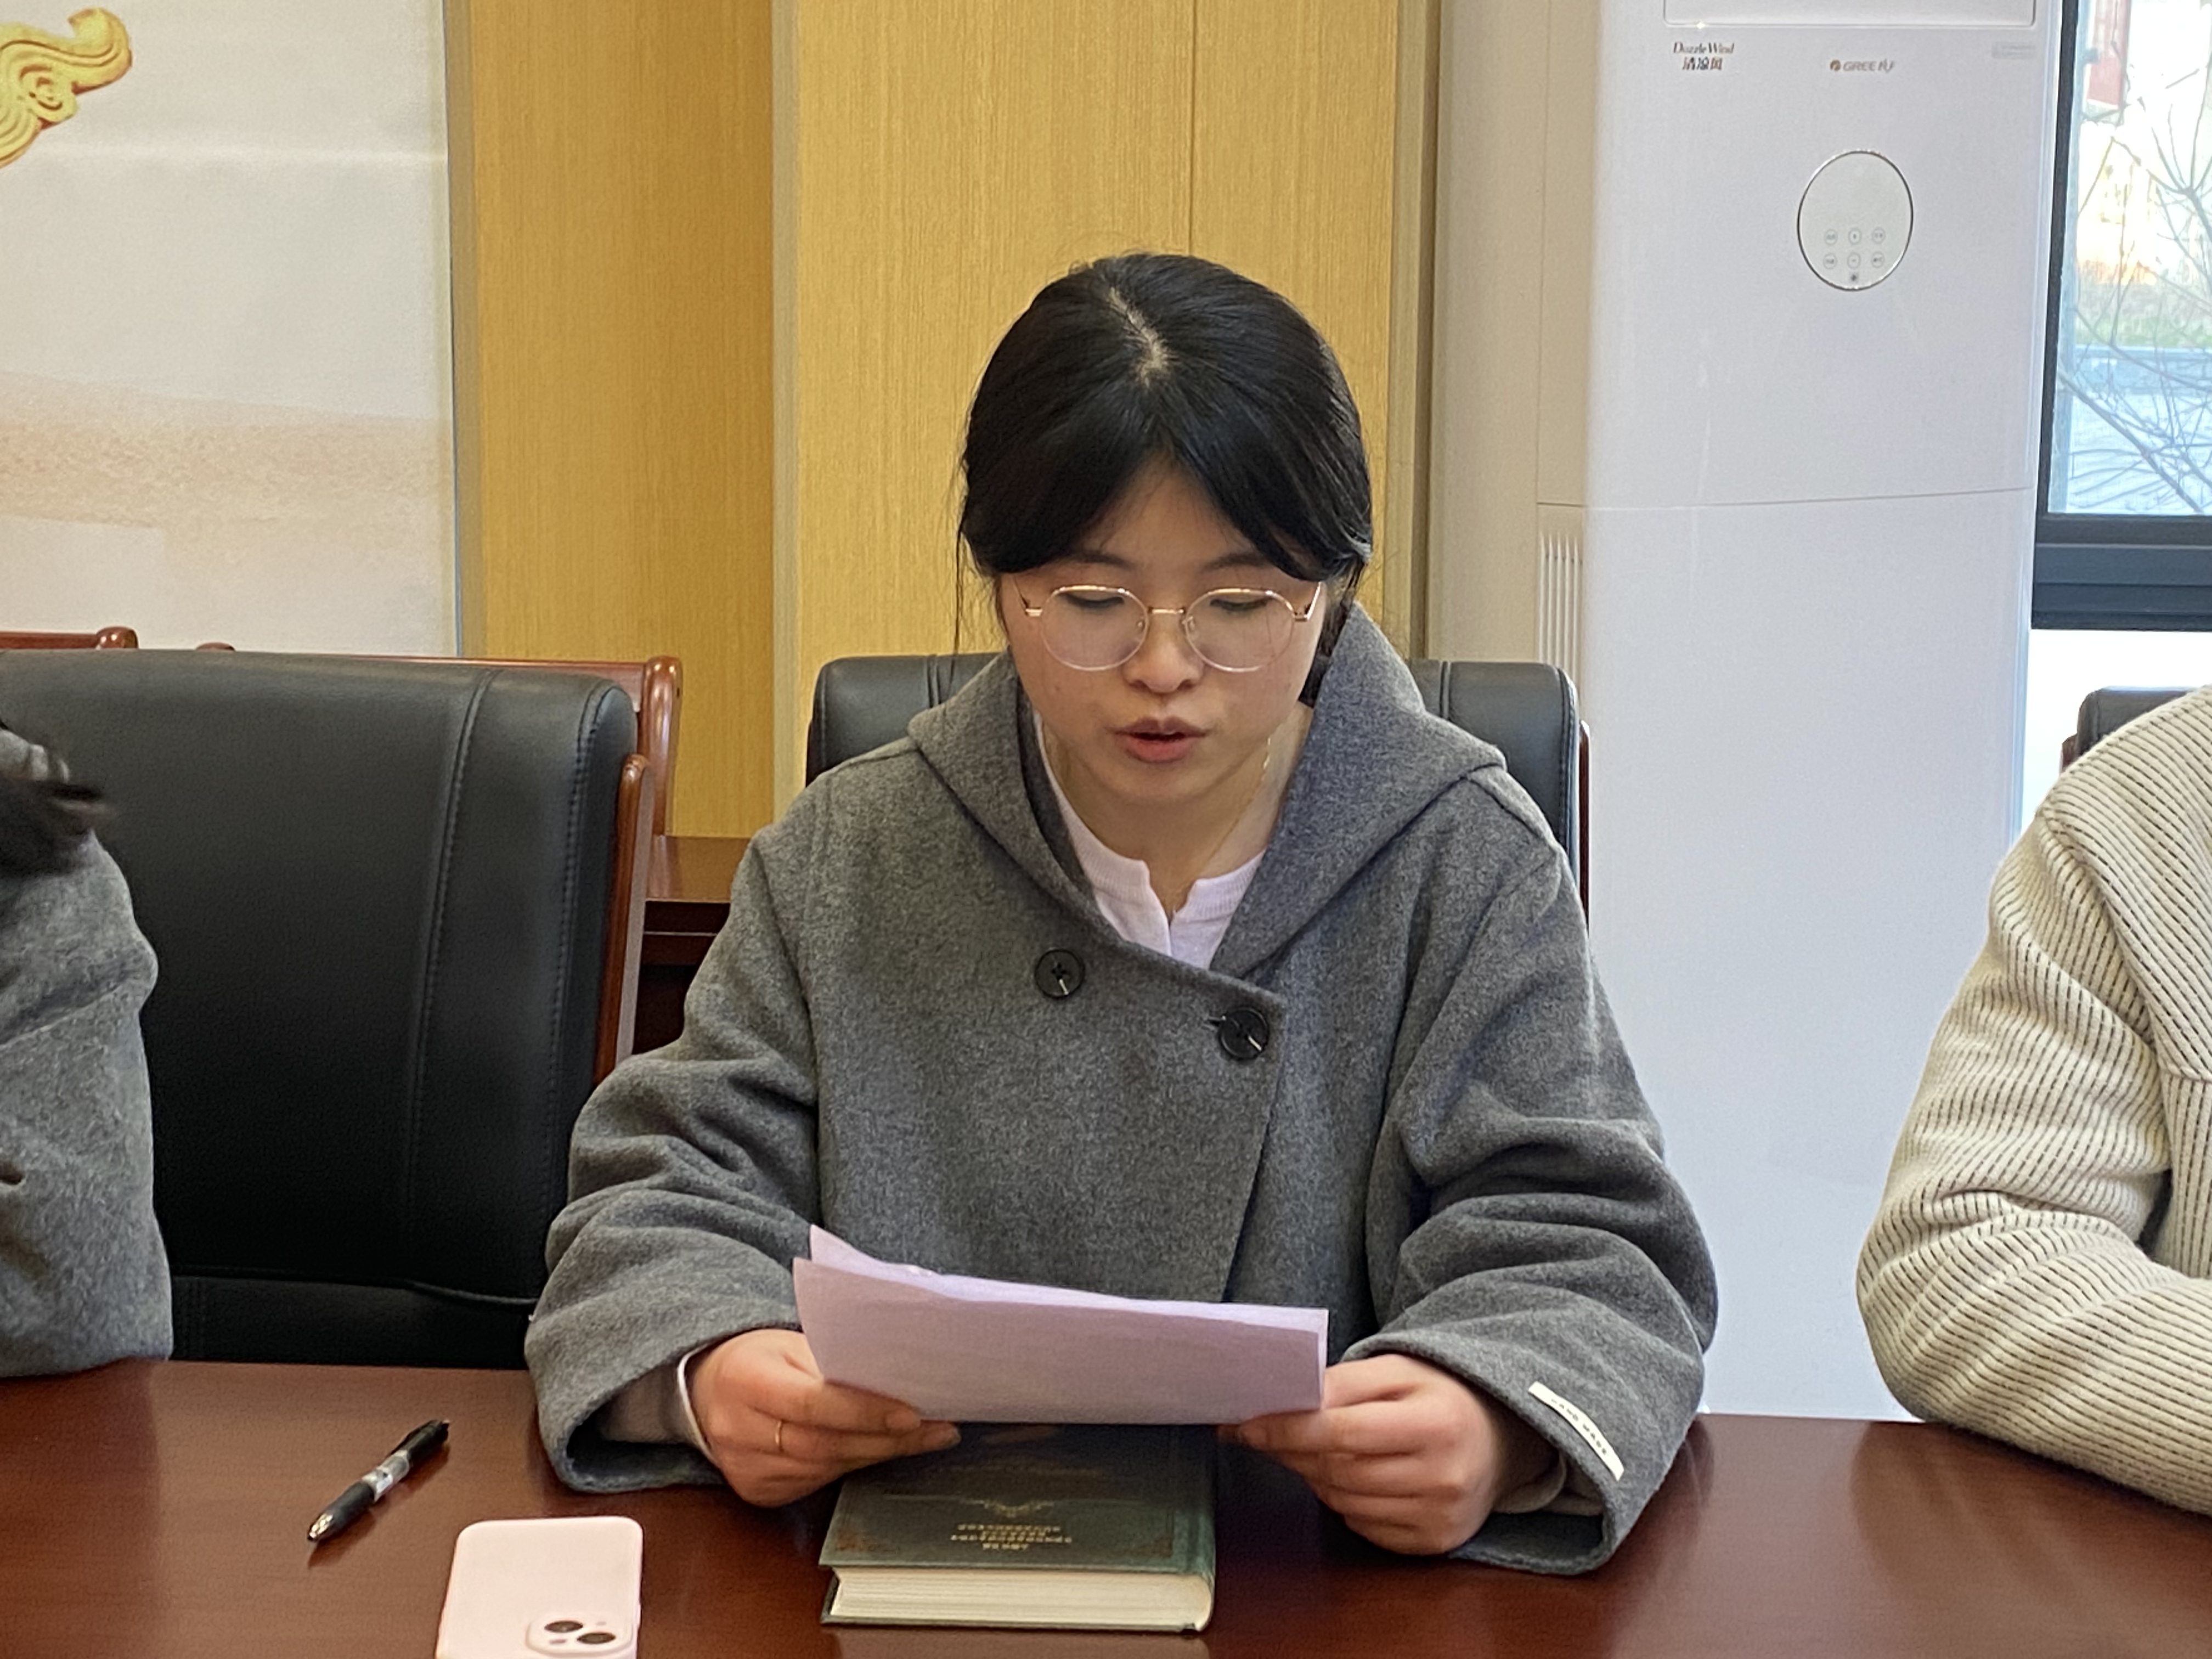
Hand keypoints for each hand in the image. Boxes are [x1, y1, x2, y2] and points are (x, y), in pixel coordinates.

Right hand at [688, 1328, 959, 1505]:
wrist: (707, 1388)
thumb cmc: (759, 1358)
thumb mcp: (790, 1343)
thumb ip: (835, 1361)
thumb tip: (901, 1377)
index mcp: (746, 1380)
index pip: (814, 1404)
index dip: (866, 1412)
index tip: (914, 1414)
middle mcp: (739, 1430)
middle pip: (825, 1444)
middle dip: (887, 1439)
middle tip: (938, 1429)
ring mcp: (745, 1468)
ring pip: (826, 1467)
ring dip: (879, 1454)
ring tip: (925, 1438)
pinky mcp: (756, 1491)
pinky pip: (816, 1482)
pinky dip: (852, 1466)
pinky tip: (881, 1451)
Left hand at [1228, 1355, 1554, 1553]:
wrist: (1501, 1438)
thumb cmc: (1440, 1395)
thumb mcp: (1398, 1370)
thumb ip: (1343, 1382)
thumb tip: (1288, 1403)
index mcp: (1435, 1423)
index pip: (1341, 1432)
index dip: (1286, 1429)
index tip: (1245, 1423)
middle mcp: (1442, 1477)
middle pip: (1337, 1470)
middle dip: (1290, 1451)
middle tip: (1262, 1432)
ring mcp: (1439, 1517)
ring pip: (1343, 1502)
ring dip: (1312, 1476)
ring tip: (1307, 1449)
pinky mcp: (1433, 1543)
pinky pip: (1362, 1526)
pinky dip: (1342, 1501)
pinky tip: (1346, 1477)